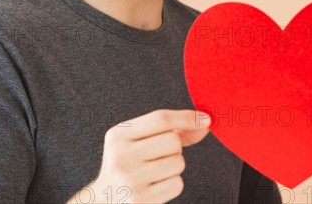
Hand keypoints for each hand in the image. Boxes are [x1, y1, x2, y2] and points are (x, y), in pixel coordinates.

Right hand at [67, 109, 210, 203]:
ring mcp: (129, 180)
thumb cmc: (130, 163)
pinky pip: (176, 183)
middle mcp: (121, 156)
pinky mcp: (140, 200)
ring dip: (174, 166)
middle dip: (175, 148)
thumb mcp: (141, 140)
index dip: (187, 117)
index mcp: (118, 135)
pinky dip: (172, 184)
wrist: (105, 200)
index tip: (206, 119)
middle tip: (159, 156)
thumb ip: (173, 129)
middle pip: (173, 141)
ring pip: (178, 162)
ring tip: (155, 172)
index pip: (161, 119)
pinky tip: (155, 186)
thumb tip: (205, 123)